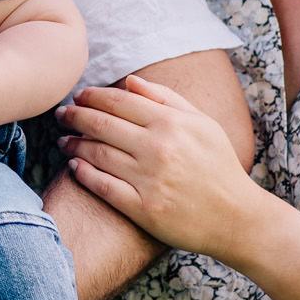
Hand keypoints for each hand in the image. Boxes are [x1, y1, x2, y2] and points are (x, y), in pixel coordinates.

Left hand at [59, 76, 268, 261]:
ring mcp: (149, 180)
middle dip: (74, 116)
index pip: (118, 102)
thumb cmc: (220, 166)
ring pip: (98, 154)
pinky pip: (103, 186)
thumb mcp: (203, 123)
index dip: (92, 97)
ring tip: (64, 140)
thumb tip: (130, 81)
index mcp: (172, 123)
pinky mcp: (144, 210)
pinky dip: (84, 174)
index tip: (78, 96)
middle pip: (102, 125)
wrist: (238, 218)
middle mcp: (158, 148)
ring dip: (74, 145)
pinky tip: (74, 166)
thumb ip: (166, 98)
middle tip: (60, 115)